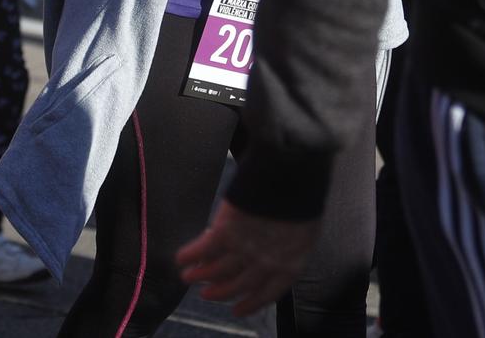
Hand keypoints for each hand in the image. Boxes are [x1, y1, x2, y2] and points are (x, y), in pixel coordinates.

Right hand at [176, 200, 319, 317]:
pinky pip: (202, 250)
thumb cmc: (301, 196)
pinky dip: (189, 255)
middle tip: (206, 295)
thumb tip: (269, 254)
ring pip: (216, 271)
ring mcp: (243, 249)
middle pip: (237, 286)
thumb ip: (286, 248)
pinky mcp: (225, 232)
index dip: (250, 304)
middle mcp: (264, 264)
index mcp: (289, 264)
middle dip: (219, 292)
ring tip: (188, 276)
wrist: (291, 174)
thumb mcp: (303, 230)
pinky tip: (181, 258)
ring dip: (199, 275)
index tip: (236, 310)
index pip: (267, 294)